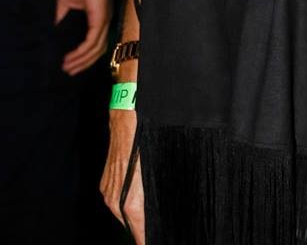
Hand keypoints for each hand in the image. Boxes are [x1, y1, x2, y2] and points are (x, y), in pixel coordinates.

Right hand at [55, 0, 111, 74]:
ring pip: (96, 48)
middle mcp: (104, 20)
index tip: (69, 63)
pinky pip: (93, 41)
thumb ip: (62, 17)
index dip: (84, 55)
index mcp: (98, 16)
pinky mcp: (101, 18)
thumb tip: (55, 31)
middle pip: (97, 50)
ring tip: (67, 67)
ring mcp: (104, 20)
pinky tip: (72, 57)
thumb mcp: (66, 2)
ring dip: (81, 60)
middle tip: (68, 71)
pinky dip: (82, 51)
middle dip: (83, 63)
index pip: (94, 42)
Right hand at [101, 109, 144, 243]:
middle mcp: (114, 199)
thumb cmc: (141, 144)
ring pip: (121, 213)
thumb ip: (149, 196)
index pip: (137, 227)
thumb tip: (150, 213)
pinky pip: (115, 201)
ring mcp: (107, 192)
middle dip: (138, 228)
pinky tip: (133, 202)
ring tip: (143, 222)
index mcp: (129, 199)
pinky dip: (124, 204)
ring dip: (131, 216)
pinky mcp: (104, 184)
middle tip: (148, 234)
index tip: (146, 243)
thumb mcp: (150, 171)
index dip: (142, 237)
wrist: (124, 125)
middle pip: (128, 222)